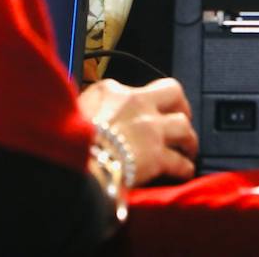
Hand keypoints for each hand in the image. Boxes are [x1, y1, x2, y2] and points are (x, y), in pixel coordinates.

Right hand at [78, 77, 197, 185]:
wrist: (76, 161)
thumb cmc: (70, 139)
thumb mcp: (74, 108)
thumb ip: (90, 104)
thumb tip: (92, 108)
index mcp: (114, 92)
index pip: (136, 86)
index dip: (145, 98)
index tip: (147, 107)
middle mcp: (139, 106)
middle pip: (174, 93)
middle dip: (181, 105)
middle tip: (181, 116)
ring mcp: (151, 131)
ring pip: (184, 128)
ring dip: (188, 139)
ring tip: (187, 148)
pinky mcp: (157, 157)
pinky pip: (180, 162)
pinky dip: (184, 168)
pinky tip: (182, 171)